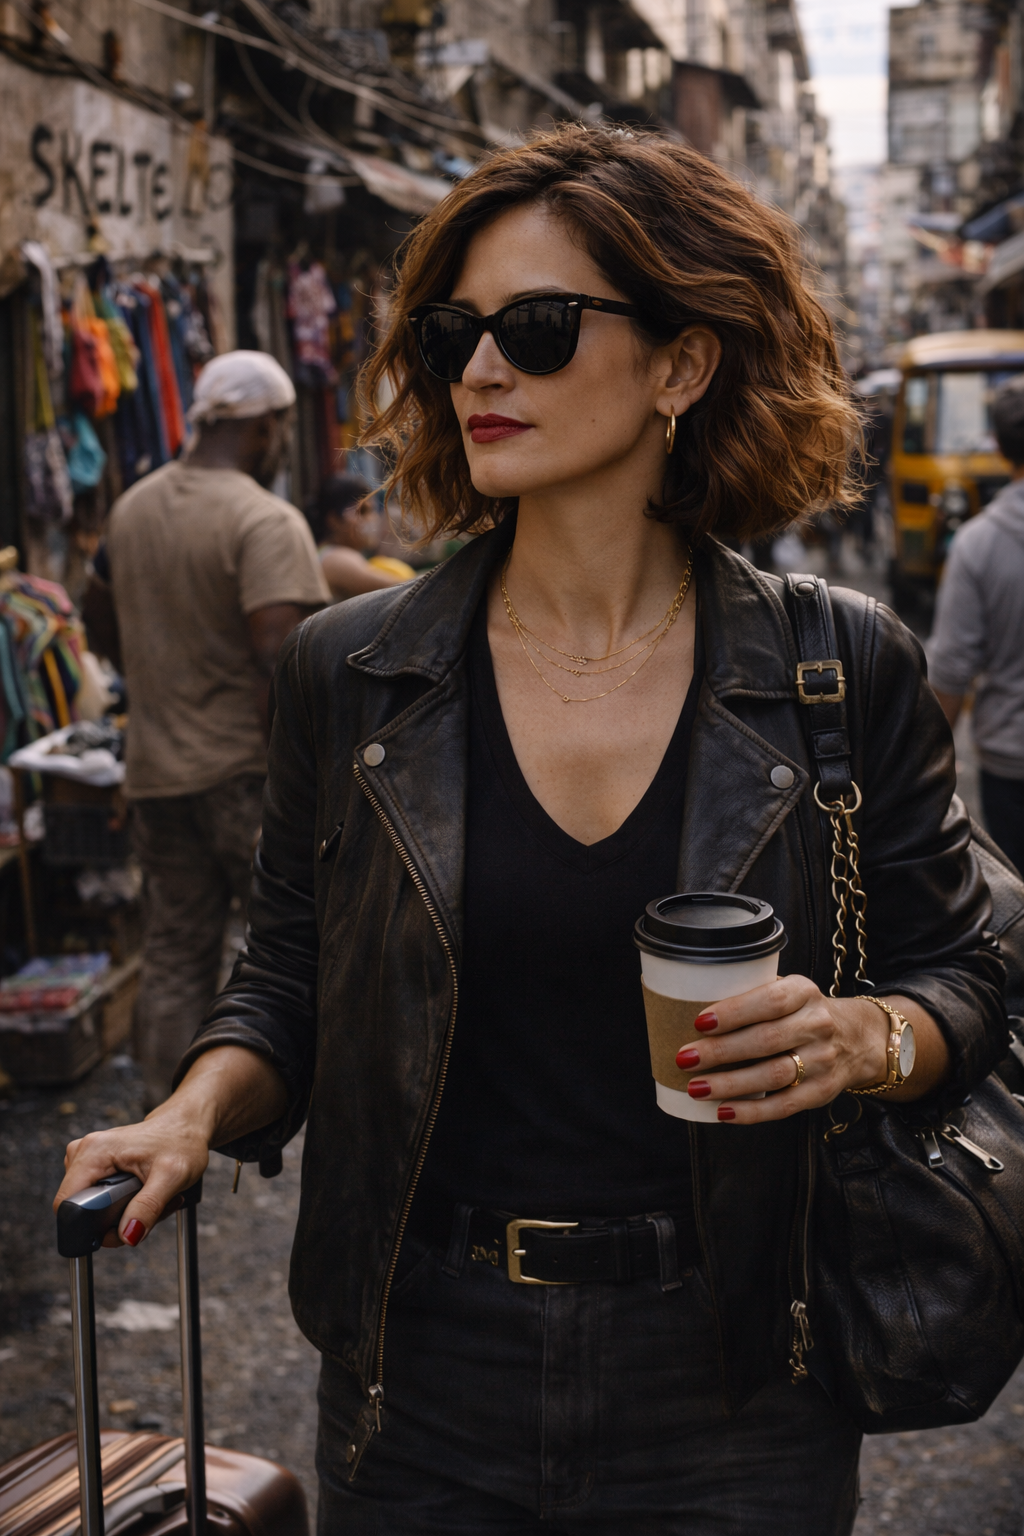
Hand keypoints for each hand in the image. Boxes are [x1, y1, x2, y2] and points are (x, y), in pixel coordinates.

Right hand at [53, 1098, 212, 1247]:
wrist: (187, 1126)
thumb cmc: (181, 1141)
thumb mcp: (172, 1176)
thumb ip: (148, 1207)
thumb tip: (127, 1236)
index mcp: (94, 1151)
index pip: (68, 1204)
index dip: (88, 1227)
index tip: (122, 1228)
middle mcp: (85, 1152)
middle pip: (81, 1209)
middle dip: (115, 1220)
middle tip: (150, 1209)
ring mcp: (89, 1159)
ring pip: (93, 1207)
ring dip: (124, 1213)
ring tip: (152, 1197)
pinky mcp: (97, 1165)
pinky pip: (100, 1199)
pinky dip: (125, 1204)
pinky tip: (146, 1193)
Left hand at [673, 976, 945, 1122]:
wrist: (856, 1038)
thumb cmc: (800, 1012)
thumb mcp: (787, 991)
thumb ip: (751, 997)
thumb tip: (687, 1010)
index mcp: (804, 992)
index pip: (771, 1000)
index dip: (734, 1012)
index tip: (699, 1022)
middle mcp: (818, 1025)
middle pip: (766, 1040)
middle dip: (721, 1051)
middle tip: (685, 1058)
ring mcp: (823, 1060)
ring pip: (774, 1075)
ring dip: (730, 1084)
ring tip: (696, 1087)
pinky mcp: (822, 1092)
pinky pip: (784, 1106)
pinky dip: (751, 1111)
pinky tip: (722, 1112)